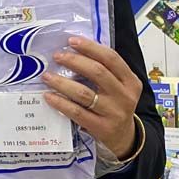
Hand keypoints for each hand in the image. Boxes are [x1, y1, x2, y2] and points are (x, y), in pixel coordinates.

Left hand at [42, 37, 141, 160]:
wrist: (124, 137)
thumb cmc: (115, 105)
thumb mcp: (118, 87)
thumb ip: (104, 71)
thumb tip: (73, 51)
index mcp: (130, 81)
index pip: (111, 58)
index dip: (90, 48)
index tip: (71, 41)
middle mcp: (124, 96)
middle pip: (98, 72)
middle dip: (74, 61)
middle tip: (57, 56)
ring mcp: (114, 113)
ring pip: (84, 93)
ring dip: (62, 82)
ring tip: (47, 76)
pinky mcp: (101, 128)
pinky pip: (77, 112)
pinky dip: (61, 102)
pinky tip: (49, 96)